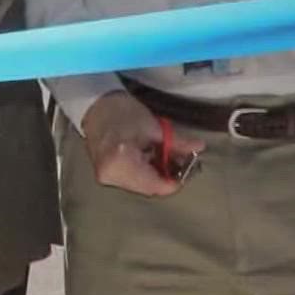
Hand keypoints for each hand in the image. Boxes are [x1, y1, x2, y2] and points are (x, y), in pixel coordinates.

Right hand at [79, 91, 199, 197]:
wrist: (95, 106)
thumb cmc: (122, 112)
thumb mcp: (153, 126)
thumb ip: (176, 142)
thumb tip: (199, 148)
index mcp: (122, 162)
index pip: (155, 185)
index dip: (175, 180)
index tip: (189, 168)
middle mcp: (111, 175)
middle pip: (149, 188)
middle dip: (166, 177)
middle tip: (180, 162)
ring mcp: (105, 177)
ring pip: (140, 186)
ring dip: (156, 176)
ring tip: (165, 159)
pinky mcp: (105, 175)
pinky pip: (131, 181)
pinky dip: (145, 174)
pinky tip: (150, 160)